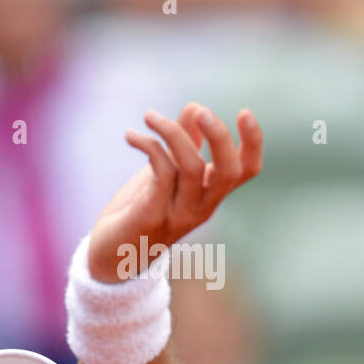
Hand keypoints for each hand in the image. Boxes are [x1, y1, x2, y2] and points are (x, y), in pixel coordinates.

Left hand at [87, 102, 262, 282]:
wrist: (110, 257)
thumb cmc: (140, 210)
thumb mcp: (165, 173)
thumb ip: (184, 143)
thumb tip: (195, 106)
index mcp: (210, 194)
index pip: (246, 171)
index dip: (253, 142)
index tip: (244, 112)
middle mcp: (201, 207)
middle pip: (228, 171)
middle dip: (219, 135)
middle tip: (200, 109)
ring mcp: (179, 214)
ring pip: (191, 168)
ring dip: (173, 133)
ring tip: (150, 116)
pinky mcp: (152, 216)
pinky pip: (160, 173)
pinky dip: (148, 146)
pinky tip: (131, 136)